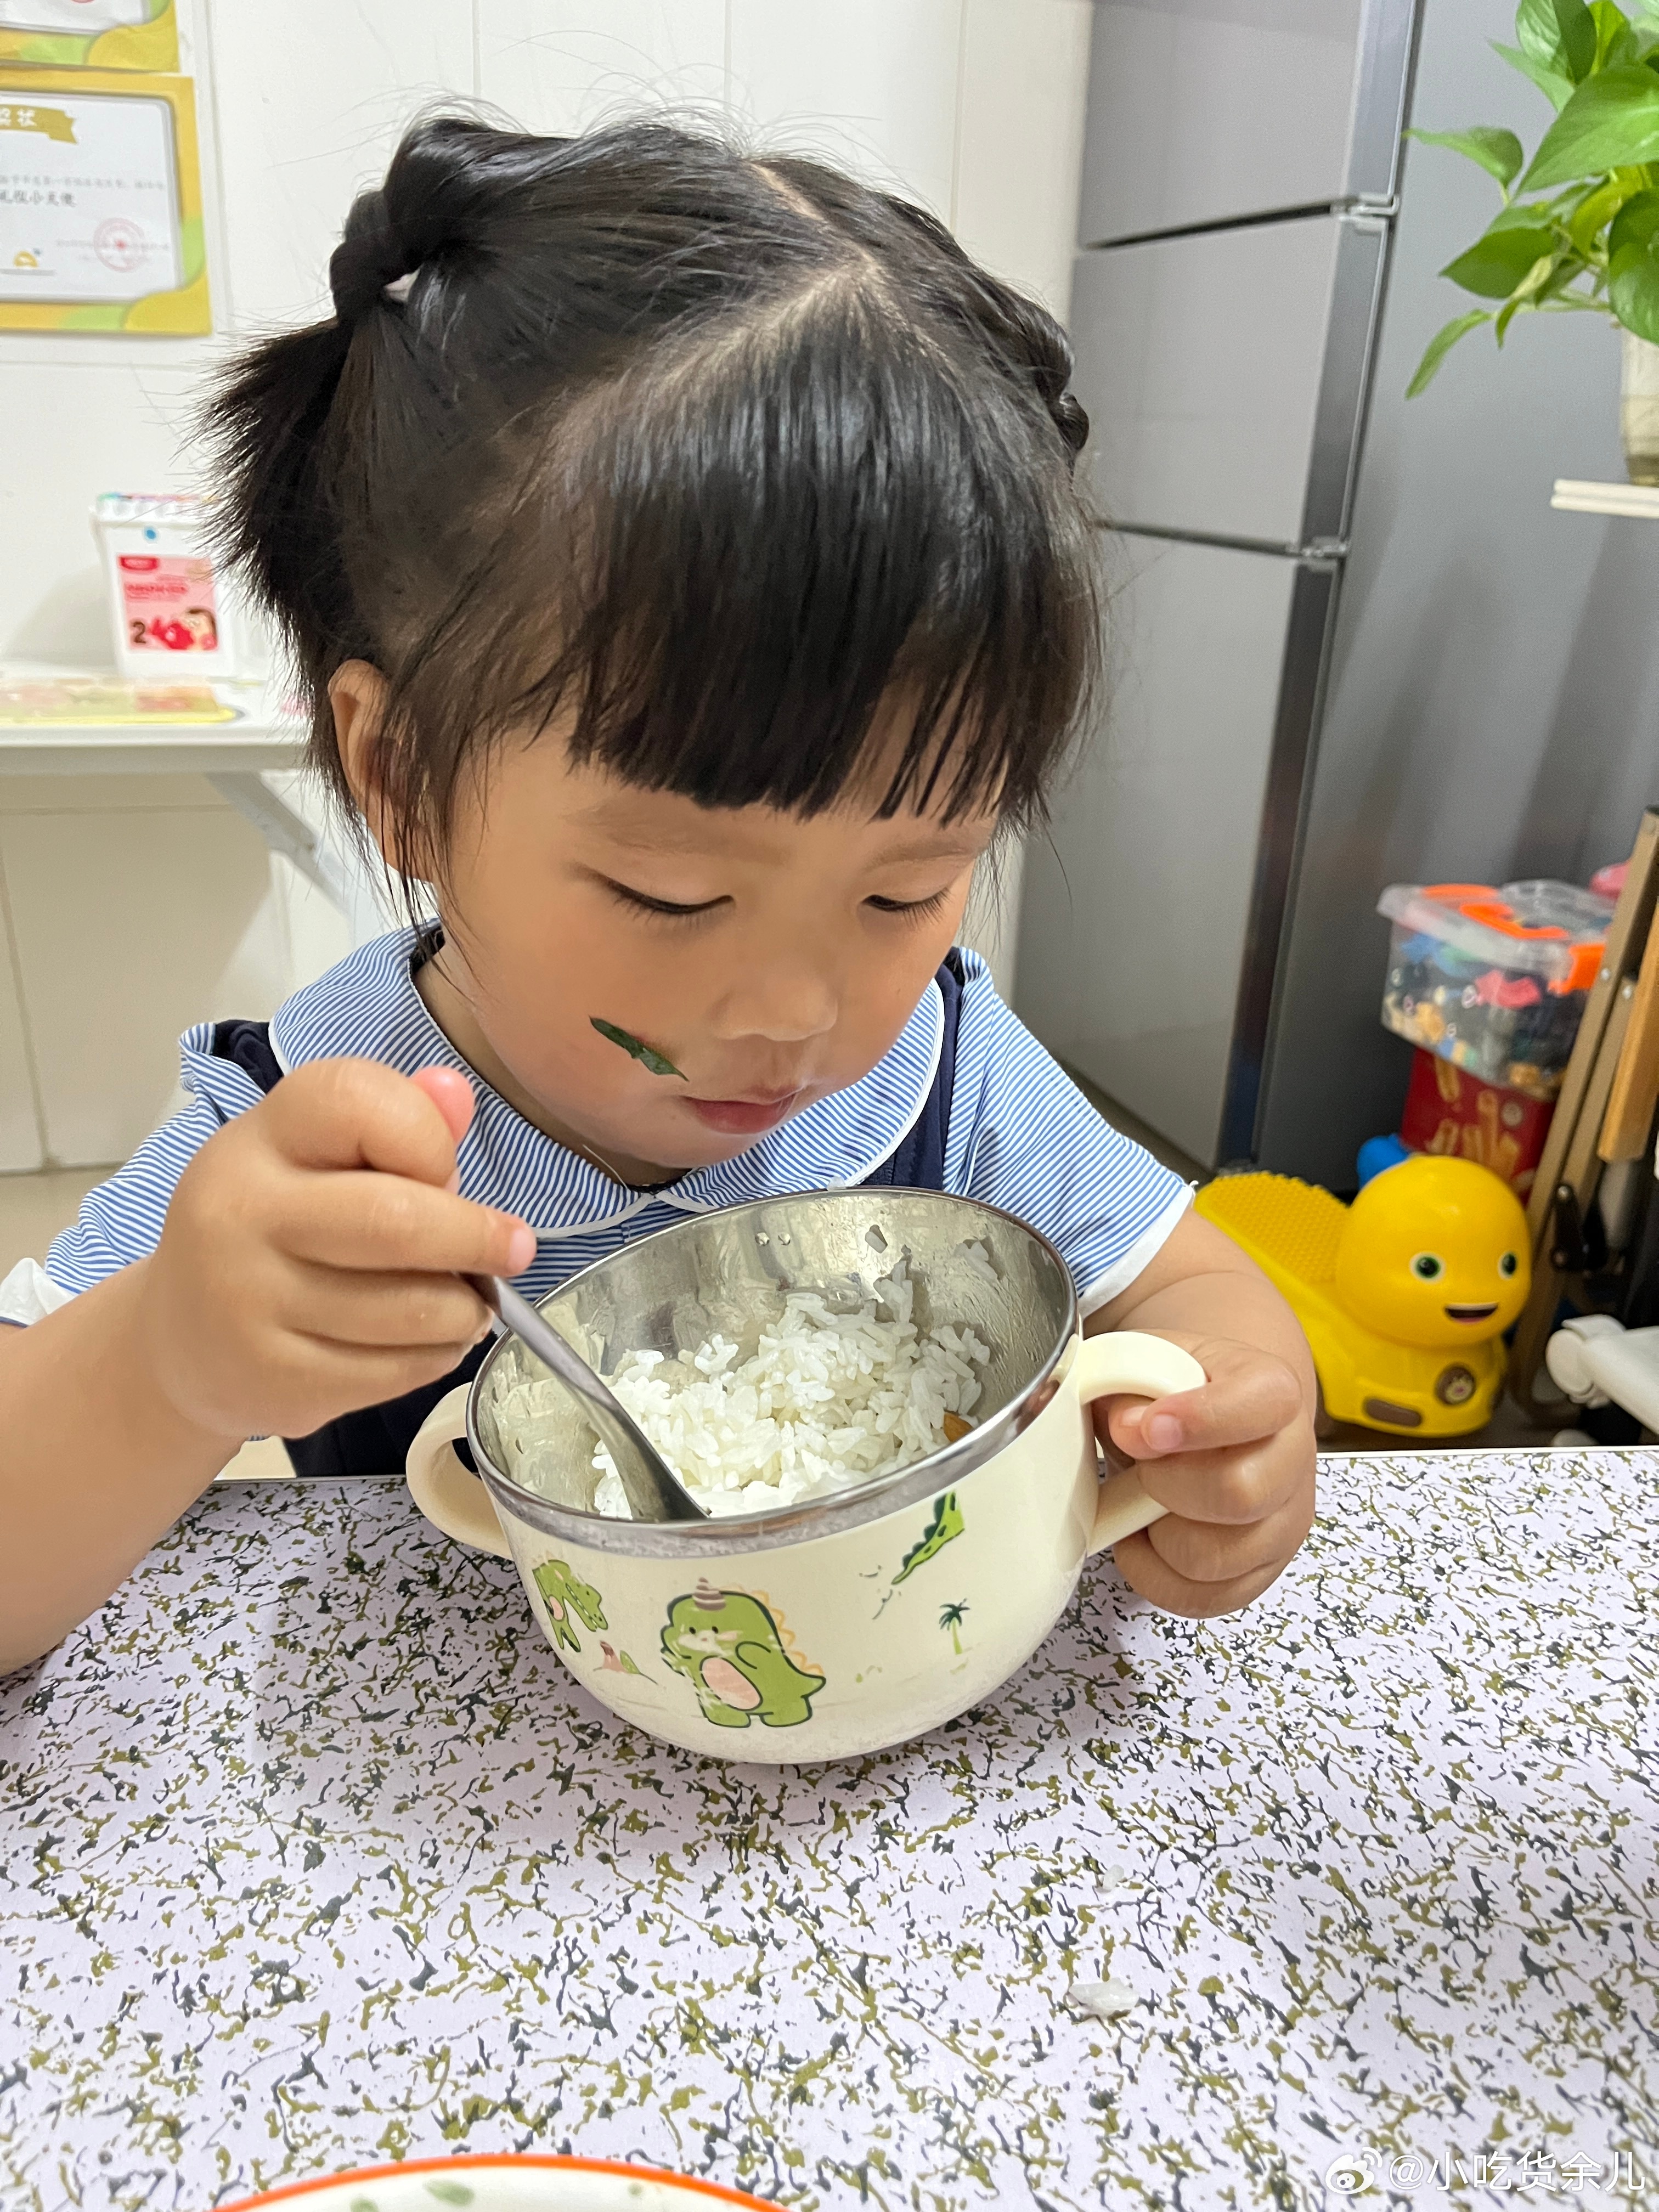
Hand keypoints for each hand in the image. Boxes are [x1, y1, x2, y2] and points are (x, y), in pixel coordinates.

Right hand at [140, 1059, 534, 1444]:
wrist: (183, 1338)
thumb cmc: (274, 1227)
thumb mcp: (316, 1154)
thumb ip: (394, 1119)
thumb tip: (455, 1093)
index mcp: (262, 1138)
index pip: (357, 1102)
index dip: (427, 1137)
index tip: (447, 1172)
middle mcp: (242, 1213)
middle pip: (396, 1221)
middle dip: (477, 1239)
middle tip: (514, 1250)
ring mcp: (250, 1302)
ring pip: (408, 1310)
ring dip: (465, 1310)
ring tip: (468, 1303)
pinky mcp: (274, 1379)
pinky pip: (393, 1371)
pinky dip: (436, 1356)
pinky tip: (429, 1341)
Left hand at [1096, 1330, 1314, 1617]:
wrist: (1204, 1415)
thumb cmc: (1174, 1388)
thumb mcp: (1146, 1361)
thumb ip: (1129, 1381)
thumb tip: (1128, 1426)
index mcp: (1272, 1390)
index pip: (1259, 1407)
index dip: (1198, 1421)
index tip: (1148, 1429)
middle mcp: (1293, 1458)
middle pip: (1241, 1494)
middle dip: (1167, 1487)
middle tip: (1140, 1470)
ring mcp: (1284, 1521)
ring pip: (1218, 1557)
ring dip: (1158, 1536)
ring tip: (1140, 1504)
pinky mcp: (1263, 1570)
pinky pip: (1206, 1598)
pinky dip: (1156, 1577)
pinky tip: (1144, 1539)